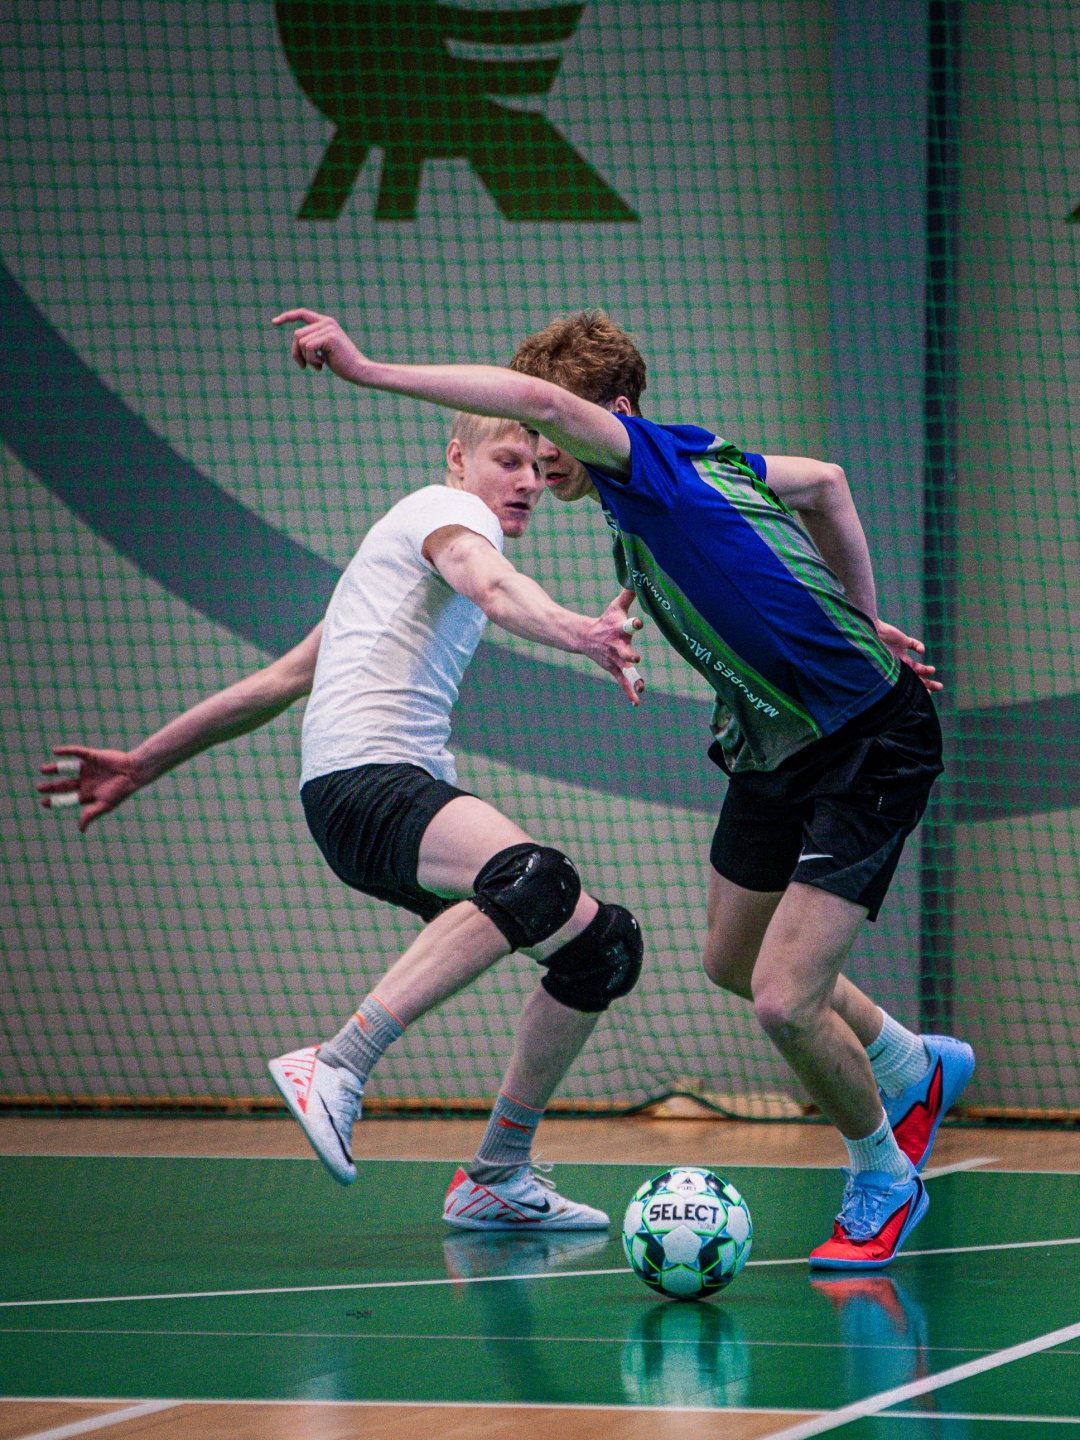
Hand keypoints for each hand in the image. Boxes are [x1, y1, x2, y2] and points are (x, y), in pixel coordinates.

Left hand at [37, 745, 147, 832]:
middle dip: (52, 787)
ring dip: (55, 769)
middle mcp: (87, 781)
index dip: (56, 801)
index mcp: (89, 794)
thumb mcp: (104, 805)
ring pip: (67, 768)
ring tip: (43, 770)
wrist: (133, 772)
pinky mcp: (92, 756)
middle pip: (65, 785)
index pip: (68, 799)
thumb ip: (90, 815)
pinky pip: (77, 752)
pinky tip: (55, 751)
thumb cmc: (121, 791)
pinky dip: (66, 751)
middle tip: (39, 788)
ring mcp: (89, 769)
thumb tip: (80, 830)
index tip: (44, 802)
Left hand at [271, 308, 369, 383]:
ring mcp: (328, 328)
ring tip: (318, 365)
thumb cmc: (343, 364)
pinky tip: (322, 365)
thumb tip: (297, 342)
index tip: (274, 322)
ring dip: (306, 358)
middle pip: (297, 335)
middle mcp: (327, 322)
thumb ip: (313, 342)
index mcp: (326, 323)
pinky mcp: (329, 336)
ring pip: (301, 342)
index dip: (287, 317)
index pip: (302, 314)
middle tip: (303, 366)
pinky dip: (311, 360)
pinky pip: (308, 347)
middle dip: (296, 353)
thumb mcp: (325, 351)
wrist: (359, 370)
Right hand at [581, 590, 644, 705]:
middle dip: (629, 654)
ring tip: (641, 687)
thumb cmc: (606, 619)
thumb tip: (639, 574)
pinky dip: (629, 692)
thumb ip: (629, 594)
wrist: (586, 637)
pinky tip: (637, 703)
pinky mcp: (614, 669)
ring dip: (632, 677)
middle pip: (623, 651)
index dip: (631, 623)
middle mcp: (616, 645)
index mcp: (618, 628)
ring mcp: (614, 659)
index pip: (625, 624)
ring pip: (624, 669)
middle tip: (636, 657)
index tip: (636, 623)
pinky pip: (623, 681)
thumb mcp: (616, 606)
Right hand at [875, 620, 942, 693]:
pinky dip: (919, 647)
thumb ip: (894, 683)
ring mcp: (899, 653)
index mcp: (892, 674)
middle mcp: (896, 666)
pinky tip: (921, 651)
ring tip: (932, 670)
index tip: (927, 696)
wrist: (865, 634)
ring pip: (916, 664)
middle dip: (927, 683)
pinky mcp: (901, 640)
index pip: (907, 686)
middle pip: (914, 677)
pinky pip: (913, 644)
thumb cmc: (870, 654)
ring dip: (925, 669)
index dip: (917, 690)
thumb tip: (904, 700)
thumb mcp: (883, 671)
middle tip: (940, 687)